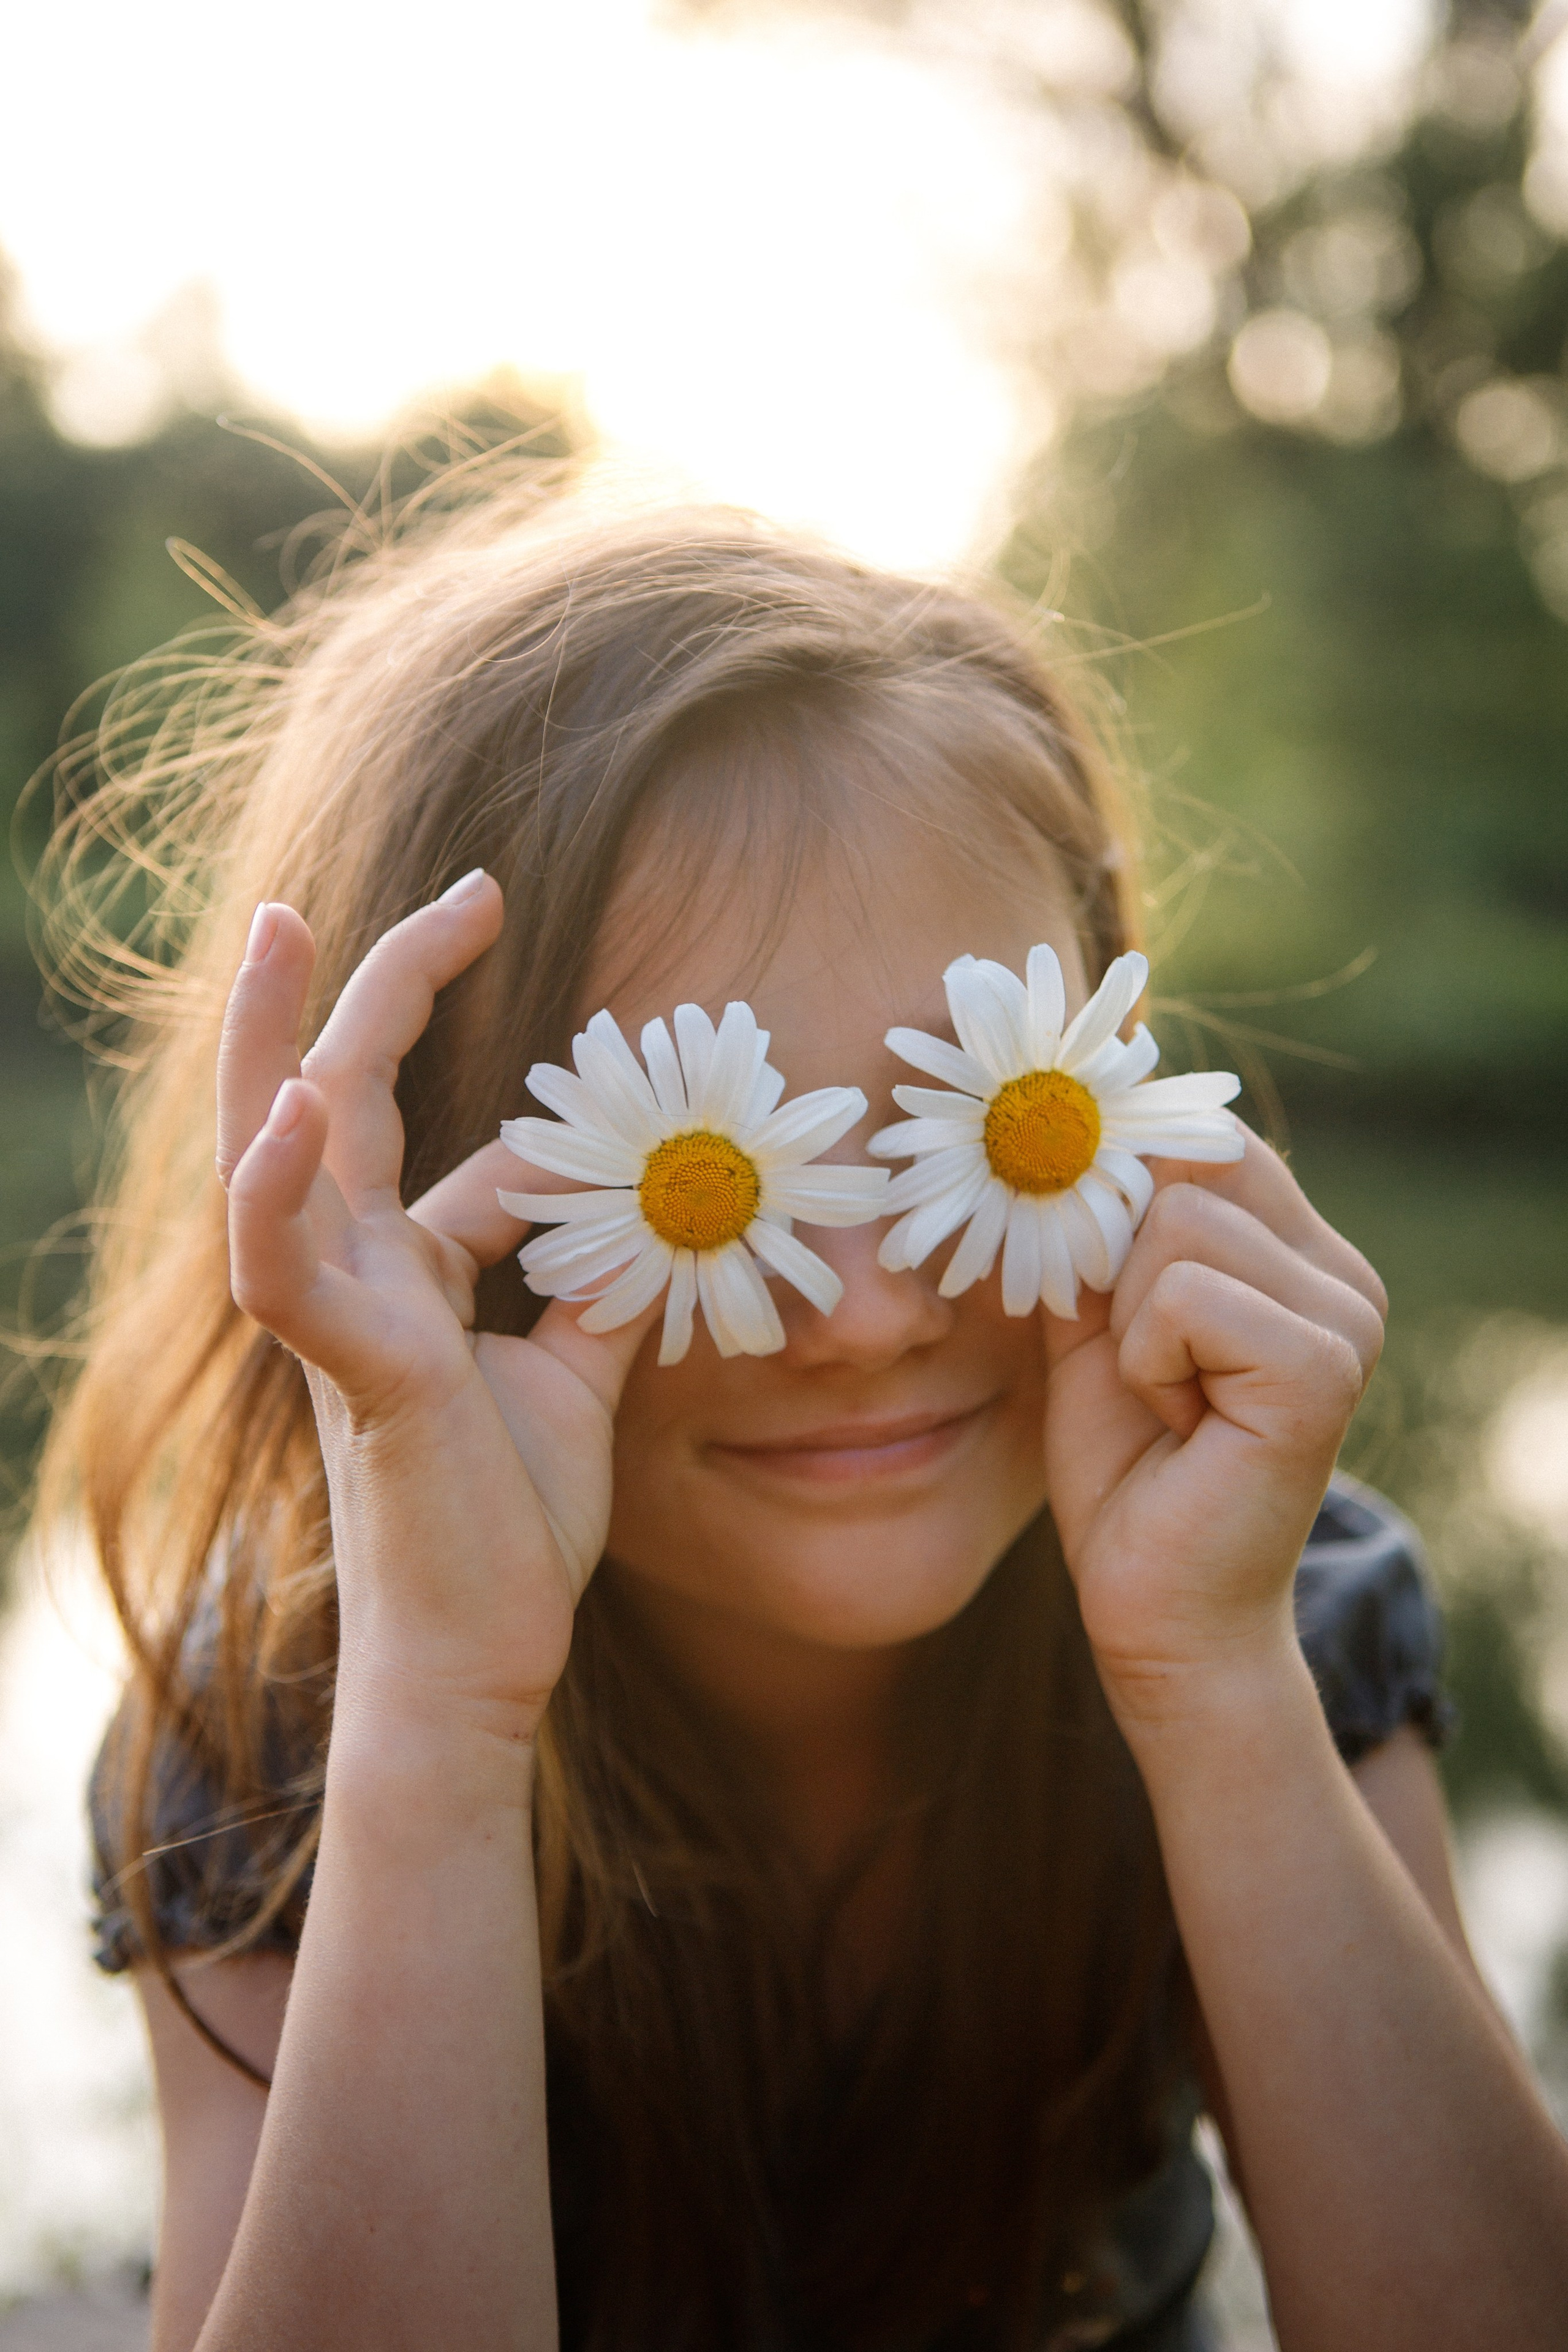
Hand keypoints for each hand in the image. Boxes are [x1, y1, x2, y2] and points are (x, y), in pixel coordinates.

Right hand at [218, 874, 652, 1737]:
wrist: (480, 1657)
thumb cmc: (509, 1527)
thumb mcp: (575, 1377)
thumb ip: (599, 1288)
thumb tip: (654, 1214)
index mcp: (404, 1275)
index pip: (421, 1132)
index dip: (465, 1051)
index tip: (512, 949)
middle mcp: (358, 1278)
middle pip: (330, 1097)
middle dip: (362, 985)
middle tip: (443, 886)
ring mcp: (342, 1320)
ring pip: (278, 1152)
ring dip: (277, 1035)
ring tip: (285, 925)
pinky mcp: (353, 1373)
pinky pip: (289, 1268)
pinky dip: (285, 1187)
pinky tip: (299, 1109)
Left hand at [1041, 1131, 1386, 1720]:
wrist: (1158, 1608)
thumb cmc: (1127, 1469)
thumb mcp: (1094, 1321)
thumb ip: (1094, 1227)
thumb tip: (1063, 1133)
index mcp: (1298, 1252)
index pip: (1203, 1136)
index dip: (1119, 1191)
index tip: (1100, 1287)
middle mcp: (1341, 1273)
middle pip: (1188, 1164)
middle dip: (1120, 1265)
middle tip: (1144, 1366)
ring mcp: (1345, 1317)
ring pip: (1176, 1225)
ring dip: (1131, 1324)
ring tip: (1166, 1400)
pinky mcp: (1321, 1367)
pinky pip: (1184, 1296)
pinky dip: (1148, 1360)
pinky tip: (1180, 1423)